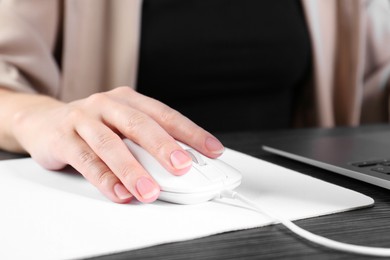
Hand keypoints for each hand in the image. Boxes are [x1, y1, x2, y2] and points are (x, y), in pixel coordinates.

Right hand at [11, 87, 224, 202]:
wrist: (43, 120)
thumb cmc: (92, 124)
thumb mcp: (121, 125)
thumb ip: (146, 141)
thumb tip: (181, 163)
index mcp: (128, 100)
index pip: (165, 115)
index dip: (191, 132)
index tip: (213, 149)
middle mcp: (107, 105)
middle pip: (140, 125)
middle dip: (164, 147)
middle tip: (182, 166)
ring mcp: (83, 119)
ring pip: (111, 144)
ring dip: (133, 170)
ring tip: (150, 190)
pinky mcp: (62, 138)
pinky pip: (85, 160)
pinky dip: (104, 179)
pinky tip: (119, 192)